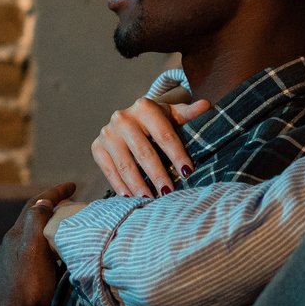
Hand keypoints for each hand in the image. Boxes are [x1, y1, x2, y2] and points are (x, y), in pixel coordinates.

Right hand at [90, 96, 211, 196]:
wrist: (129, 120)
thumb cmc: (157, 121)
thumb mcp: (173, 115)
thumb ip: (189, 113)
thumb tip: (207, 105)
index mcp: (144, 107)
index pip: (164, 135)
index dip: (177, 154)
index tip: (188, 172)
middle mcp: (123, 118)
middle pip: (144, 152)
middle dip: (158, 174)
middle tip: (169, 193)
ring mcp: (108, 133)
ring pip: (126, 164)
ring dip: (139, 185)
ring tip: (151, 200)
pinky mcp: (97, 147)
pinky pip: (109, 170)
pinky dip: (121, 186)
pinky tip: (131, 198)